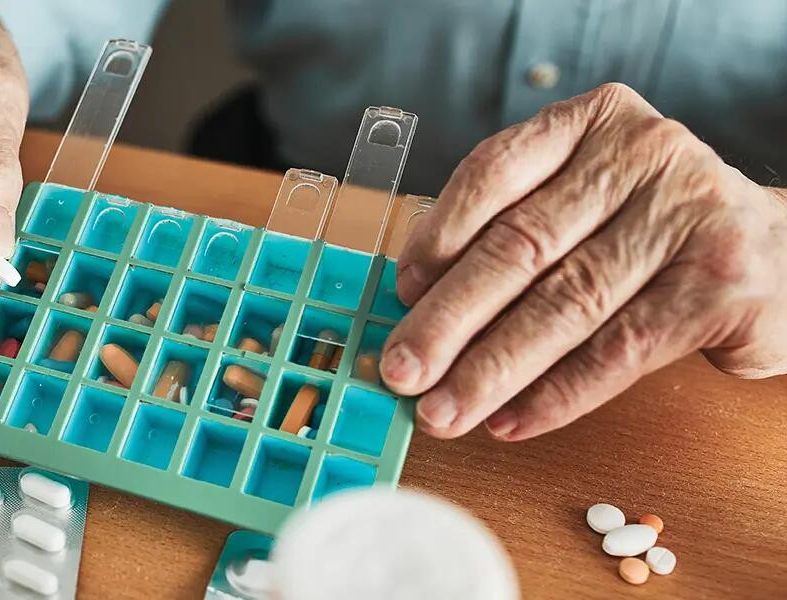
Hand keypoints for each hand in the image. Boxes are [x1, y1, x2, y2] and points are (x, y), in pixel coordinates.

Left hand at [381, 83, 786, 440]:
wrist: (782, 255)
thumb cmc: (653, 229)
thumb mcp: (587, 199)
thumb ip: (515, 228)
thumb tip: (420, 303)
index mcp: (592, 123)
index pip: (494, 172)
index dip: (438, 238)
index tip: (401, 294)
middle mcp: (641, 157)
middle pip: (521, 247)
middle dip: (449, 318)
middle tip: (402, 369)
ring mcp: (687, 218)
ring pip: (565, 304)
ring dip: (492, 368)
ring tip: (443, 410)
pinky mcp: (721, 287)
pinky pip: (618, 350)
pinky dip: (556, 393)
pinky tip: (509, 419)